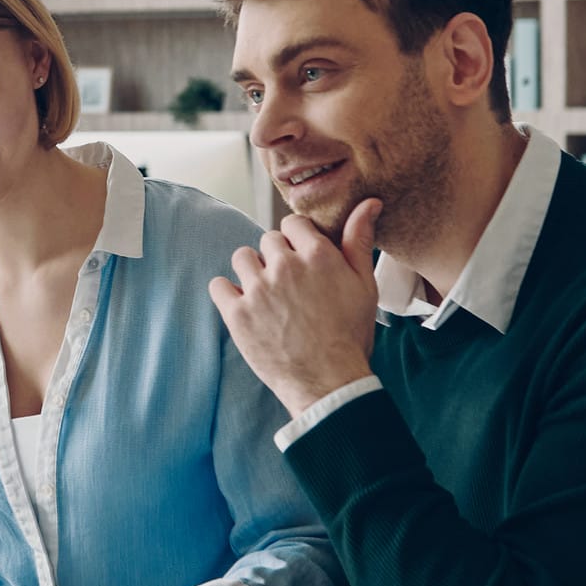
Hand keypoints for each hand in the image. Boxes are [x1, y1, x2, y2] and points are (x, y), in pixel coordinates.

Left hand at [209, 199, 383, 414]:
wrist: (329, 382)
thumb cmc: (351, 335)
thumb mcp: (364, 284)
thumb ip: (359, 240)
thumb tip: (368, 202)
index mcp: (317, 255)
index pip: (292, 223)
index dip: (296, 240)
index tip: (301, 259)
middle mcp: (285, 266)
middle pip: (267, 240)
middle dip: (276, 257)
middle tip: (288, 285)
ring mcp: (258, 290)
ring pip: (242, 258)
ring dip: (251, 271)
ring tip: (267, 295)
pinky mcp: (237, 314)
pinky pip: (218, 285)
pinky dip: (227, 293)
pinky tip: (243, 305)